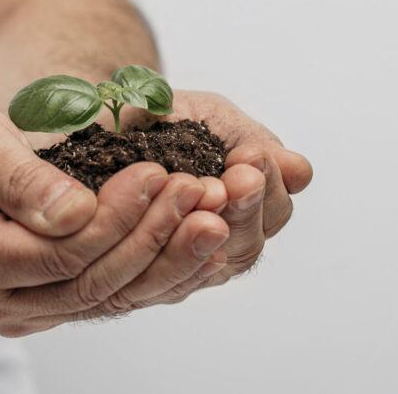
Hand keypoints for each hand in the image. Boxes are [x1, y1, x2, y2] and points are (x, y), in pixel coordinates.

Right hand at [0, 107, 230, 335]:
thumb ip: (20, 177)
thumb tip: (76, 210)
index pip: (61, 253)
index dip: (116, 217)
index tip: (158, 172)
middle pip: (95, 283)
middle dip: (156, 237)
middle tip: (203, 196)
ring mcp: (24, 312)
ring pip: (111, 298)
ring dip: (169, 260)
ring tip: (214, 219)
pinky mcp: (49, 307)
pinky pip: (111, 298)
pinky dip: (158, 273)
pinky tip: (197, 248)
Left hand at [121, 90, 313, 304]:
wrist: (96, 119)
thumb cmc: (158, 118)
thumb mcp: (209, 117)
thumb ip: (253, 143)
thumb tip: (300, 172)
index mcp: (246, 200)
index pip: (276, 209)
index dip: (269, 186)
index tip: (250, 158)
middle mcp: (222, 236)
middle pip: (250, 244)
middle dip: (246, 208)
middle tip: (237, 179)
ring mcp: (188, 259)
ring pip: (216, 264)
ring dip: (211, 231)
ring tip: (205, 195)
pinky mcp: (147, 278)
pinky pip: (169, 281)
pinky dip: (175, 253)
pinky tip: (174, 224)